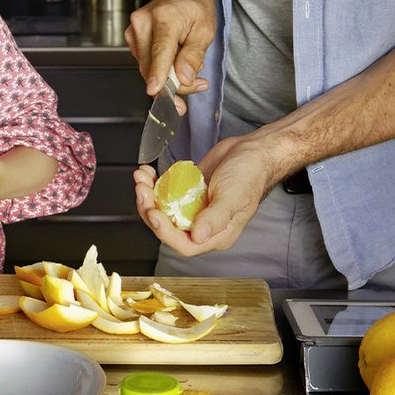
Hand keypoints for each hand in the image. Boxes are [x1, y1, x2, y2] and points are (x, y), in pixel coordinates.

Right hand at [124, 0, 214, 111]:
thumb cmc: (194, 6)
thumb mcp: (205, 29)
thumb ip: (194, 55)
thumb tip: (184, 78)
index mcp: (164, 17)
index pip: (159, 50)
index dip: (158, 73)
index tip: (155, 90)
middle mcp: (143, 23)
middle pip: (152, 66)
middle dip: (174, 84)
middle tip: (199, 84)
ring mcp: (133, 31)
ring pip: (147, 69)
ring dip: (168, 78)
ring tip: (188, 67)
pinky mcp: (131, 39)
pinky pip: (145, 63)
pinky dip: (160, 69)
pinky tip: (174, 60)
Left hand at [132, 134, 280, 254]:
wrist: (253, 150)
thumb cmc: (250, 174)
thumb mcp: (233, 196)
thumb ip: (215, 217)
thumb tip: (197, 236)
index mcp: (216, 234)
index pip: (184, 244)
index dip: (165, 232)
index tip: (154, 212)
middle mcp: (202, 224)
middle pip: (168, 227)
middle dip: (150, 209)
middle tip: (142, 189)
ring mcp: (193, 207)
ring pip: (163, 209)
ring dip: (148, 195)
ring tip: (142, 176)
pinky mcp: (187, 191)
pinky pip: (165, 193)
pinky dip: (154, 183)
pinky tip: (149, 172)